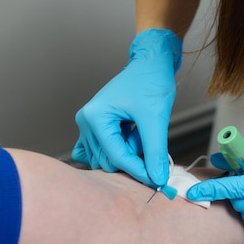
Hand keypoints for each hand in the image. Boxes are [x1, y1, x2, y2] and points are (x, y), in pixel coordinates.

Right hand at [71, 29, 181, 186]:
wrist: (151, 63)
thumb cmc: (150, 81)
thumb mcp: (155, 118)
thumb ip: (155, 151)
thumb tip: (158, 177)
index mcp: (95, 117)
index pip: (116, 157)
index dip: (139, 170)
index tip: (157, 180)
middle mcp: (86, 121)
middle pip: (108, 161)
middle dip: (134, 161)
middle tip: (155, 154)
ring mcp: (88, 124)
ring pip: (107, 158)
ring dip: (129, 153)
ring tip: (143, 134)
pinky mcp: (96, 126)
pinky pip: (103, 150)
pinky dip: (121, 150)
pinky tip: (134, 141)